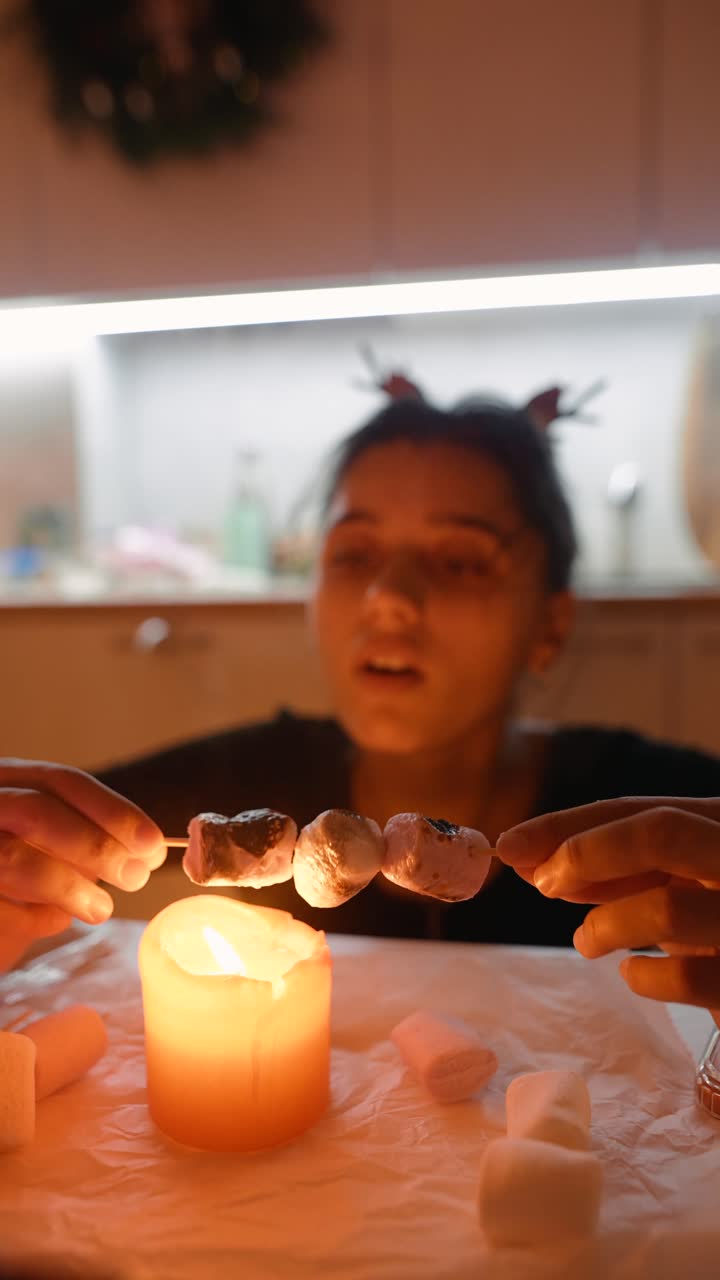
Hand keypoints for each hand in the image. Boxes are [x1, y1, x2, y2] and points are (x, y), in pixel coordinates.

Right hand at [0, 758, 164, 969]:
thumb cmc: (11, 871)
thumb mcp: (41, 841)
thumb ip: (78, 840)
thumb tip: (141, 855)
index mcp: (4, 779)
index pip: (61, 781)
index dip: (113, 811)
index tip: (153, 843)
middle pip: (39, 812)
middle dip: (95, 845)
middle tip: (135, 877)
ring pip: (16, 859)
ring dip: (69, 887)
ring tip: (100, 908)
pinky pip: (0, 906)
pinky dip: (30, 918)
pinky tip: (52, 920)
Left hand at [496, 798, 719, 1017]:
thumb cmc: (717, 922)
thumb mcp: (676, 882)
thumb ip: (618, 870)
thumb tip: (536, 862)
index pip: (643, 809)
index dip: (568, 825)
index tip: (510, 845)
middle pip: (660, 829)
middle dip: (586, 851)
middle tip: (545, 882)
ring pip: (665, 906)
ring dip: (606, 926)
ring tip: (588, 942)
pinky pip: (686, 976)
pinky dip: (644, 977)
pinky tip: (635, 975)